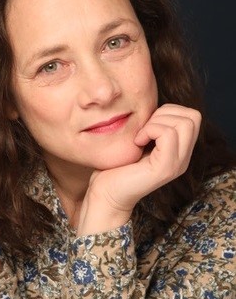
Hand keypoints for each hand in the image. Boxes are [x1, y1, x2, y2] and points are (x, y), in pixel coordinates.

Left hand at [77, 104, 201, 235]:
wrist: (106, 193)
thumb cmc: (116, 166)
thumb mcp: (139, 139)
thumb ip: (152, 125)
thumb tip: (152, 104)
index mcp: (179, 151)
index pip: (192, 116)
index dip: (169, 111)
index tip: (147, 124)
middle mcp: (183, 158)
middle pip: (193, 116)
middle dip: (165, 114)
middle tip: (144, 129)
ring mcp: (177, 164)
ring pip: (184, 123)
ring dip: (156, 122)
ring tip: (140, 137)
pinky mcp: (165, 168)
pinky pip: (168, 134)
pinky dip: (150, 130)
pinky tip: (137, 142)